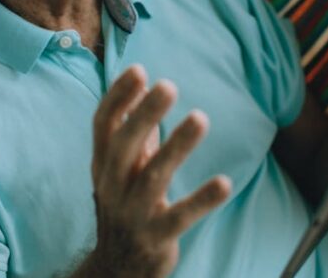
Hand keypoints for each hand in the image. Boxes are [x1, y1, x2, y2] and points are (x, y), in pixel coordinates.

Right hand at [87, 65, 230, 276]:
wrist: (117, 268)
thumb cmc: (125, 205)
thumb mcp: (123, 168)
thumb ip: (137, 131)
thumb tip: (148, 86)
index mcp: (103, 164)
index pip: (103, 124)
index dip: (118, 97)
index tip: (139, 70)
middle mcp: (112, 185)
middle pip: (124, 146)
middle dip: (144, 114)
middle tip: (168, 85)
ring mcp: (132, 213)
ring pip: (153, 178)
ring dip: (176, 147)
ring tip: (200, 118)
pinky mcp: (156, 237)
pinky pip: (180, 217)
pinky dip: (201, 200)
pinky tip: (224, 183)